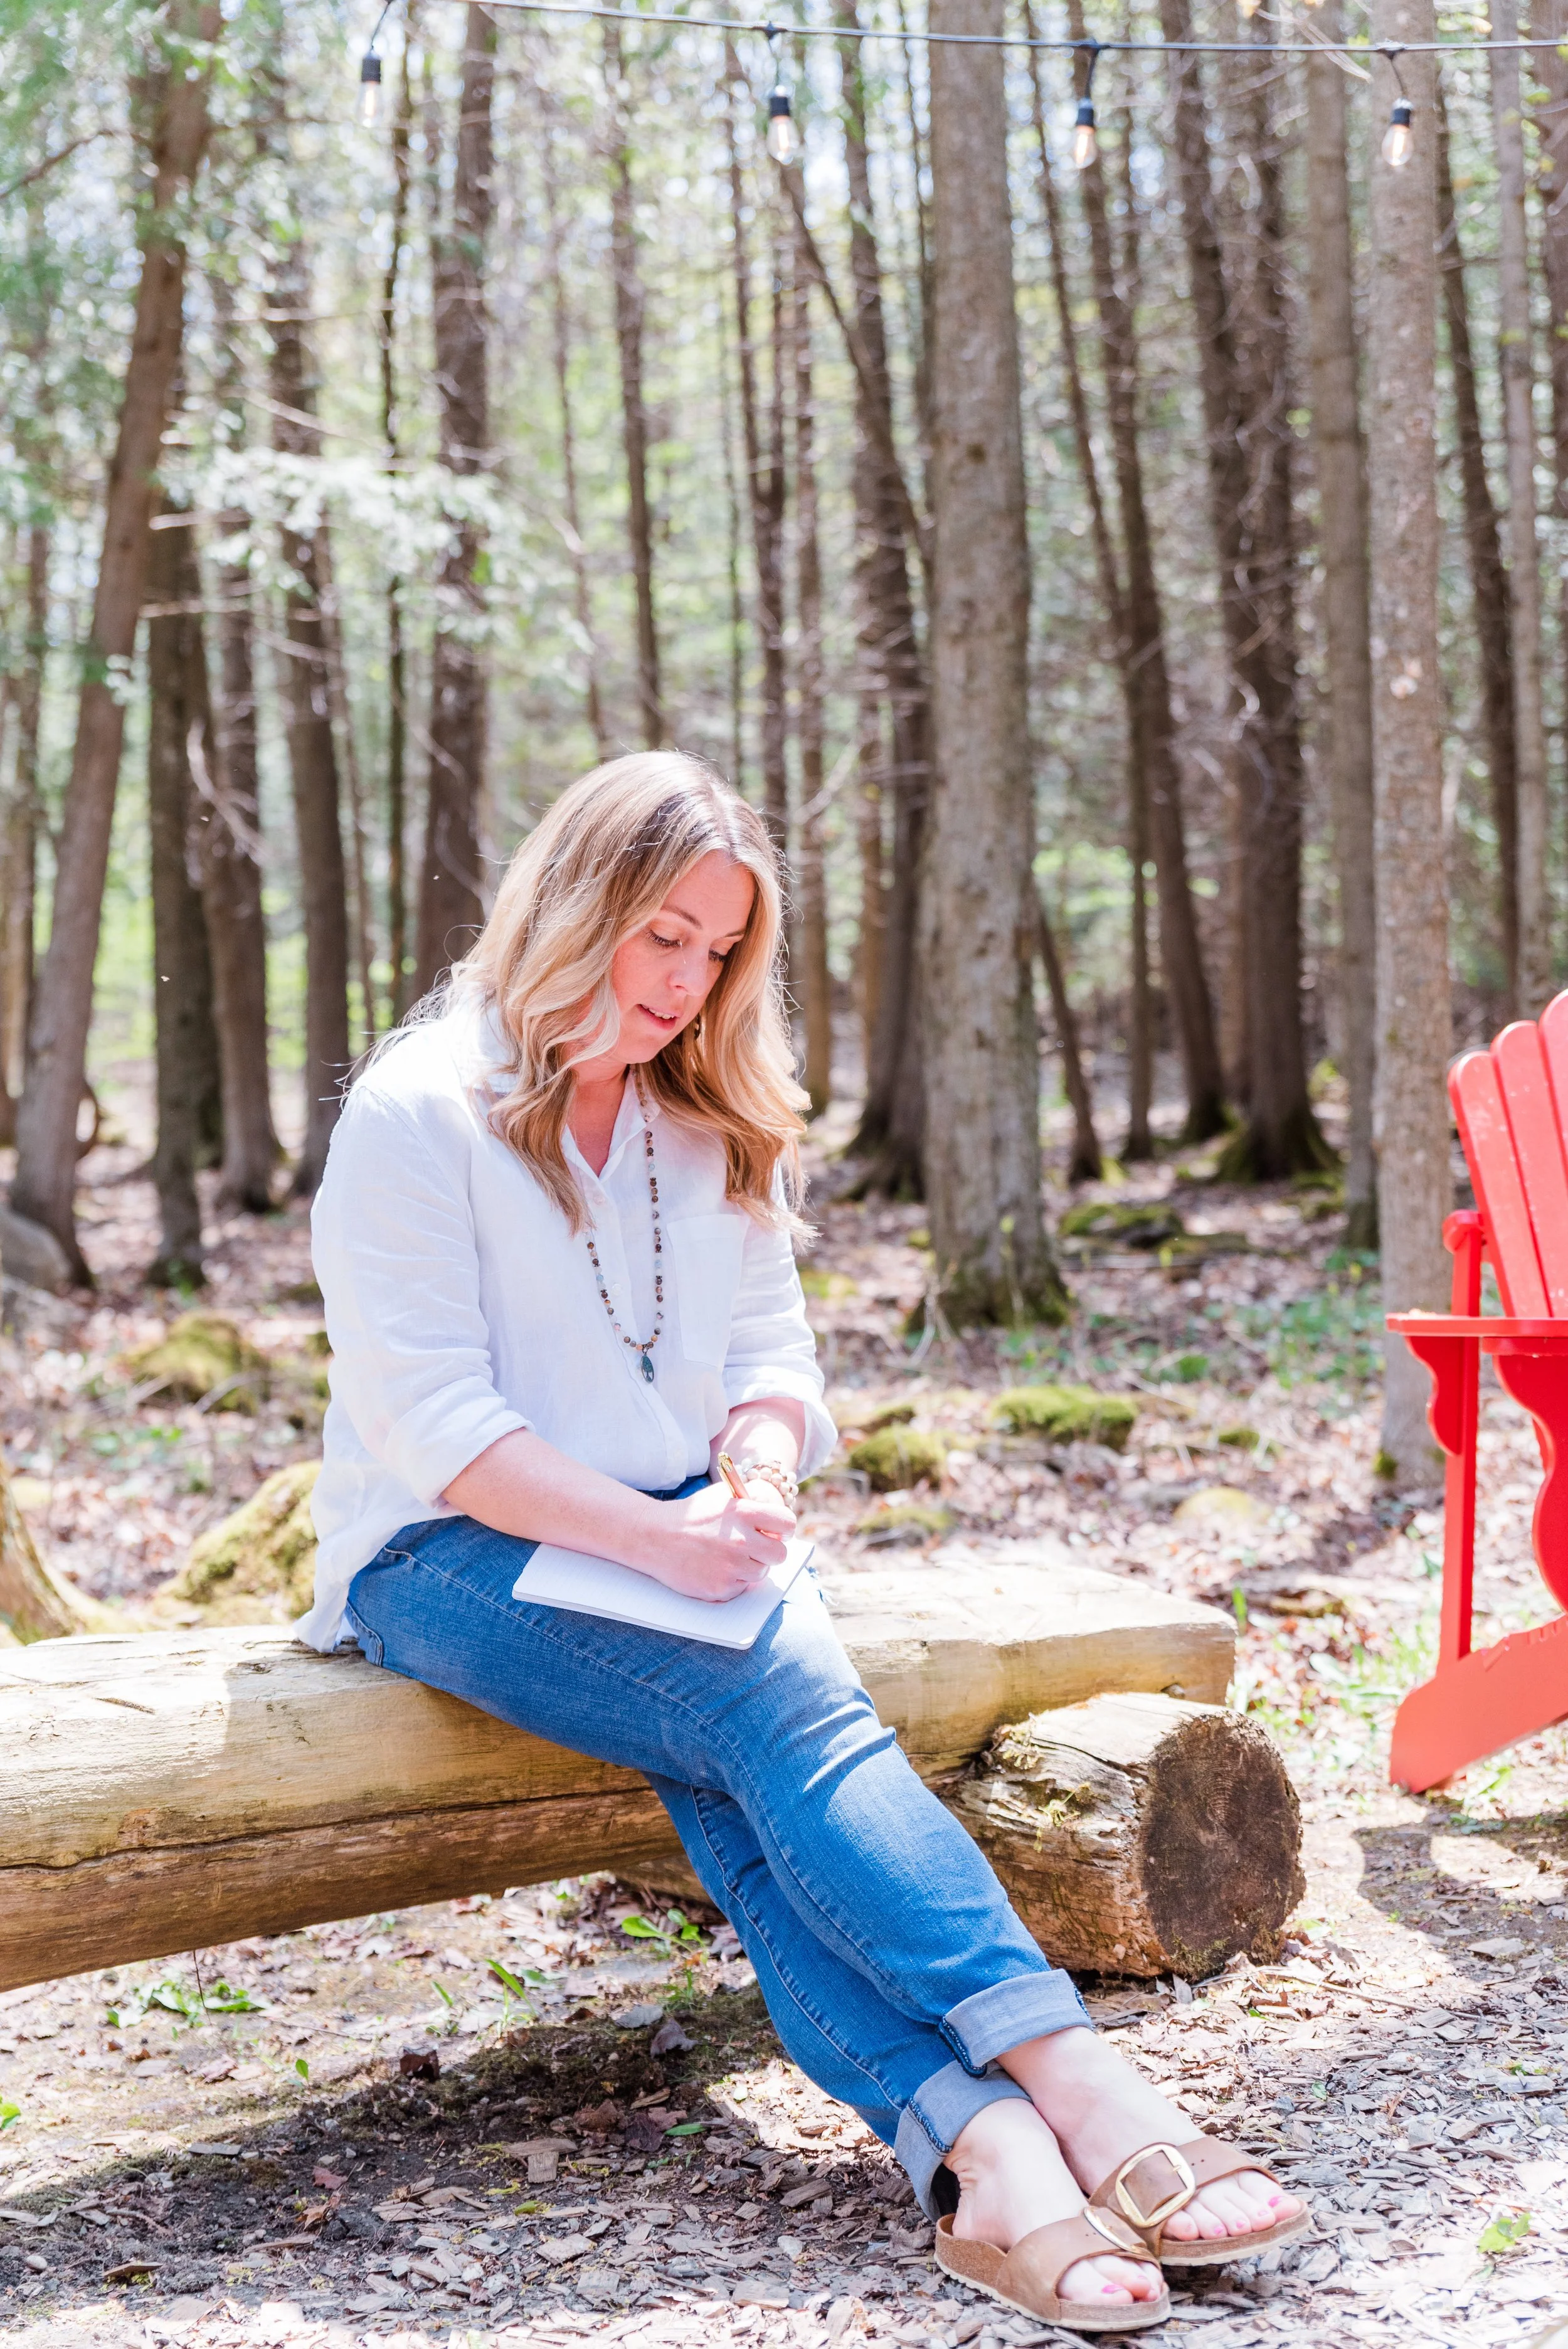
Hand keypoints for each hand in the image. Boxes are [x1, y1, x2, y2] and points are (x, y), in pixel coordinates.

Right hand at [646, 1478, 796, 1602]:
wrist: (655, 1537)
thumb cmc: (693, 1515)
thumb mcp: (723, 1496)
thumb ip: (754, 1500)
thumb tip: (781, 1519)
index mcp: (744, 1512)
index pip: (787, 1523)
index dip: (783, 1529)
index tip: (776, 1531)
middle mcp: (740, 1540)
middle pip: (780, 1554)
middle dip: (770, 1551)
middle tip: (756, 1548)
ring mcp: (731, 1566)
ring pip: (761, 1572)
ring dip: (750, 1567)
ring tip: (728, 1556)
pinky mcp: (720, 1588)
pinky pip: (742, 1587)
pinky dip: (733, 1580)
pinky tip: (715, 1567)